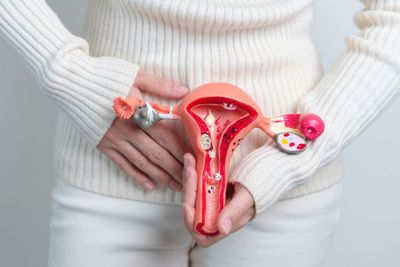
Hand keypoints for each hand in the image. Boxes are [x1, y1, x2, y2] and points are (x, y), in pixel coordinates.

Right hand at [97, 68, 190, 191]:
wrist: (70, 82)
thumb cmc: (105, 75)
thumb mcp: (135, 74)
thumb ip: (160, 85)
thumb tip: (184, 91)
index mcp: (138, 112)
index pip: (165, 135)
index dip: (180, 149)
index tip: (193, 158)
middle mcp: (128, 130)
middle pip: (157, 153)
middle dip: (175, 168)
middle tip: (189, 179)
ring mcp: (115, 140)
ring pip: (142, 162)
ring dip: (160, 176)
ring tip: (175, 186)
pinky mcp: (104, 145)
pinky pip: (123, 165)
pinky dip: (136, 176)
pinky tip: (148, 185)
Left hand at [182, 153, 255, 246]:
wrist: (264, 171)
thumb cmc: (259, 187)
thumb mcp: (247, 197)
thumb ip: (235, 212)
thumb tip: (223, 229)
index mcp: (224, 223)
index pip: (202, 234)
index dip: (191, 223)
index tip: (188, 205)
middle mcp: (215, 215)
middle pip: (192, 210)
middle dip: (188, 190)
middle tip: (190, 169)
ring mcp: (211, 201)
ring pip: (192, 195)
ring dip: (188, 178)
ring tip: (189, 160)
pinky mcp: (210, 188)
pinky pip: (196, 184)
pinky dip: (193, 172)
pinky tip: (192, 160)